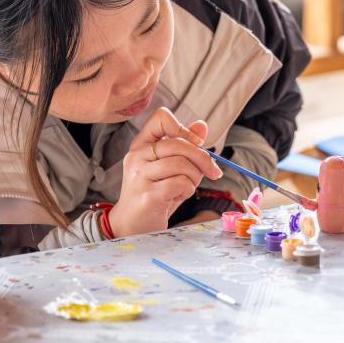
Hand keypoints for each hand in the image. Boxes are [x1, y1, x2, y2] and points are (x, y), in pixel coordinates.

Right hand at [109, 107, 221, 236]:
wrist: (131, 225)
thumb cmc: (152, 193)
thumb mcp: (167, 167)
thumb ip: (183, 146)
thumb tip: (201, 126)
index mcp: (141, 144)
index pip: (161, 117)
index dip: (183, 128)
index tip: (195, 143)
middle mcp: (137, 156)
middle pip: (179, 143)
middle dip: (203, 158)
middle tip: (213, 171)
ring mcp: (140, 176)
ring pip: (183, 164)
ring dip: (194, 178)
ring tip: (186, 187)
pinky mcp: (149, 195)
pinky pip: (181, 183)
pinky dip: (188, 190)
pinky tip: (178, 196)